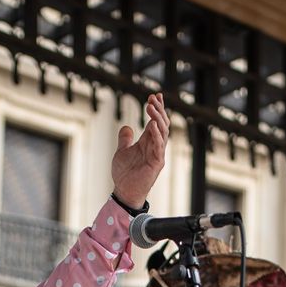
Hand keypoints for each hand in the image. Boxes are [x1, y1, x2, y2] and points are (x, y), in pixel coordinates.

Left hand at [111, 93, 168, 209]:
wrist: (124, 191)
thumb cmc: (124, 173)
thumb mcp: (122, 151)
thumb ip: (125, 139)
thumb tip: (127, 127)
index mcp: (148, 142)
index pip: (156, 121)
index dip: (157, 108)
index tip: (154, 95)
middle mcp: (155, 146)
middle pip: (162, 123)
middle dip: (158, 109)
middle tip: (152, 98)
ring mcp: (157, 154)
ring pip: (163, 132)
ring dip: (158, 118)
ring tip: (151, 106)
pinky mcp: (157, 162)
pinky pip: (159, 146)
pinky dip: (157, 134)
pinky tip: (153, 124)